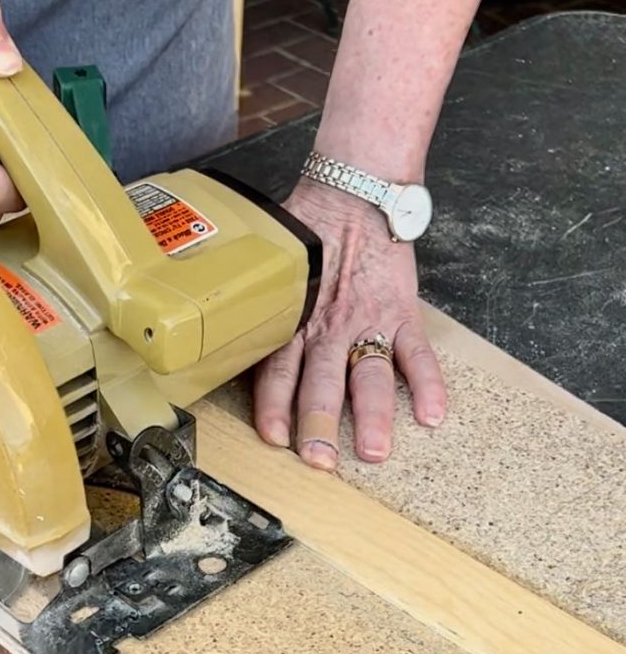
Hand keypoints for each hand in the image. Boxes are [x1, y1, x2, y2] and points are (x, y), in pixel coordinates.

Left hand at [253, 178, 446, 469]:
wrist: (353, 194)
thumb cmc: (308, 238)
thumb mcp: (275, 275)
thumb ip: (259, 311)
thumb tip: (221, 341)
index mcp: (293, 319)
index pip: (278, 368)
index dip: (275, 405)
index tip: (274, 437)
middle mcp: (328, 326)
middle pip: (322, 380)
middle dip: (319, 422)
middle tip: (319, 459)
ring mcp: (368, 321)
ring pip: (369, 374)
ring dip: (372, 414)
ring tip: (374, 451)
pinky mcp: (402, 311)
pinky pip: (417, 351)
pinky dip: (429, 383)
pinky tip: (432, 415)